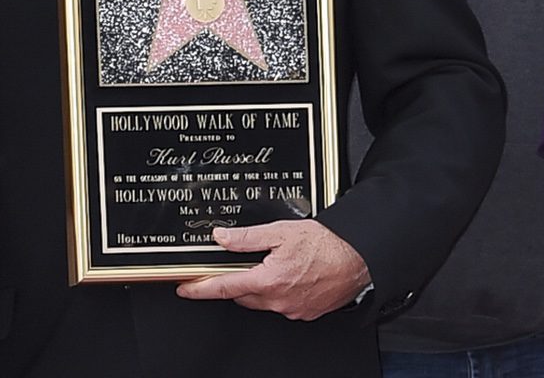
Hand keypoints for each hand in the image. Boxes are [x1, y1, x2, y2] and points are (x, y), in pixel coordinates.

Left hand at [173, 220, 369, 320]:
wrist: (359, 258)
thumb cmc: (327, 244)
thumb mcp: (281, 231)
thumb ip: (247, 237)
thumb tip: (222, 237)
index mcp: (267, 280)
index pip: (223, 287)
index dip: (200, 288)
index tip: (185, 288)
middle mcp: (278, 300)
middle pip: (242, 295)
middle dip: (235, 282)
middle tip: (238, 265)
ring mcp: (292, 309)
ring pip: (262, 301)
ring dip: (258, 287)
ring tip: (271, 265)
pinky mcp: (305, 312)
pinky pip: (282, 305)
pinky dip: (278, 292)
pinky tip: (289, 276)